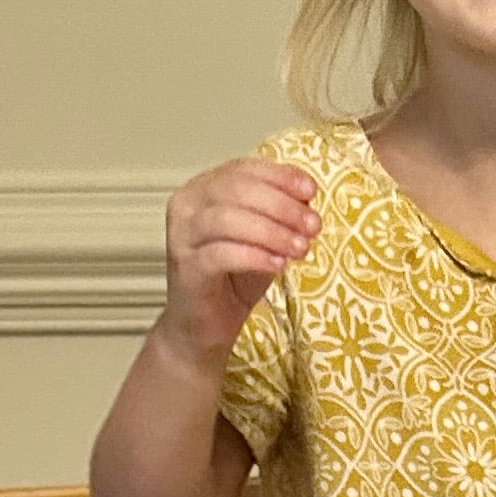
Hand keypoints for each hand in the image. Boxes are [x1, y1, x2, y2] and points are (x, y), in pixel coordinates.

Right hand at [159, 157, 319, 369]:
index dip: (280, 176)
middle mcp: (187, 206)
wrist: (204, 327)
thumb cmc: (232, 279)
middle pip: (237, 190)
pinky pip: (222, 254)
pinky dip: (256, 256)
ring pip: (229, 219)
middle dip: (282, 206)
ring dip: (273, 232)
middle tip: (312, 225)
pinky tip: (279, 264)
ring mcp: (182, 237)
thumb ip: (279, 212)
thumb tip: (306, 194)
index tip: (311, 190)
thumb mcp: (264, 238)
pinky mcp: (186, 268)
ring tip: (302, 248)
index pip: (243, 169)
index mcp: (203, 188)